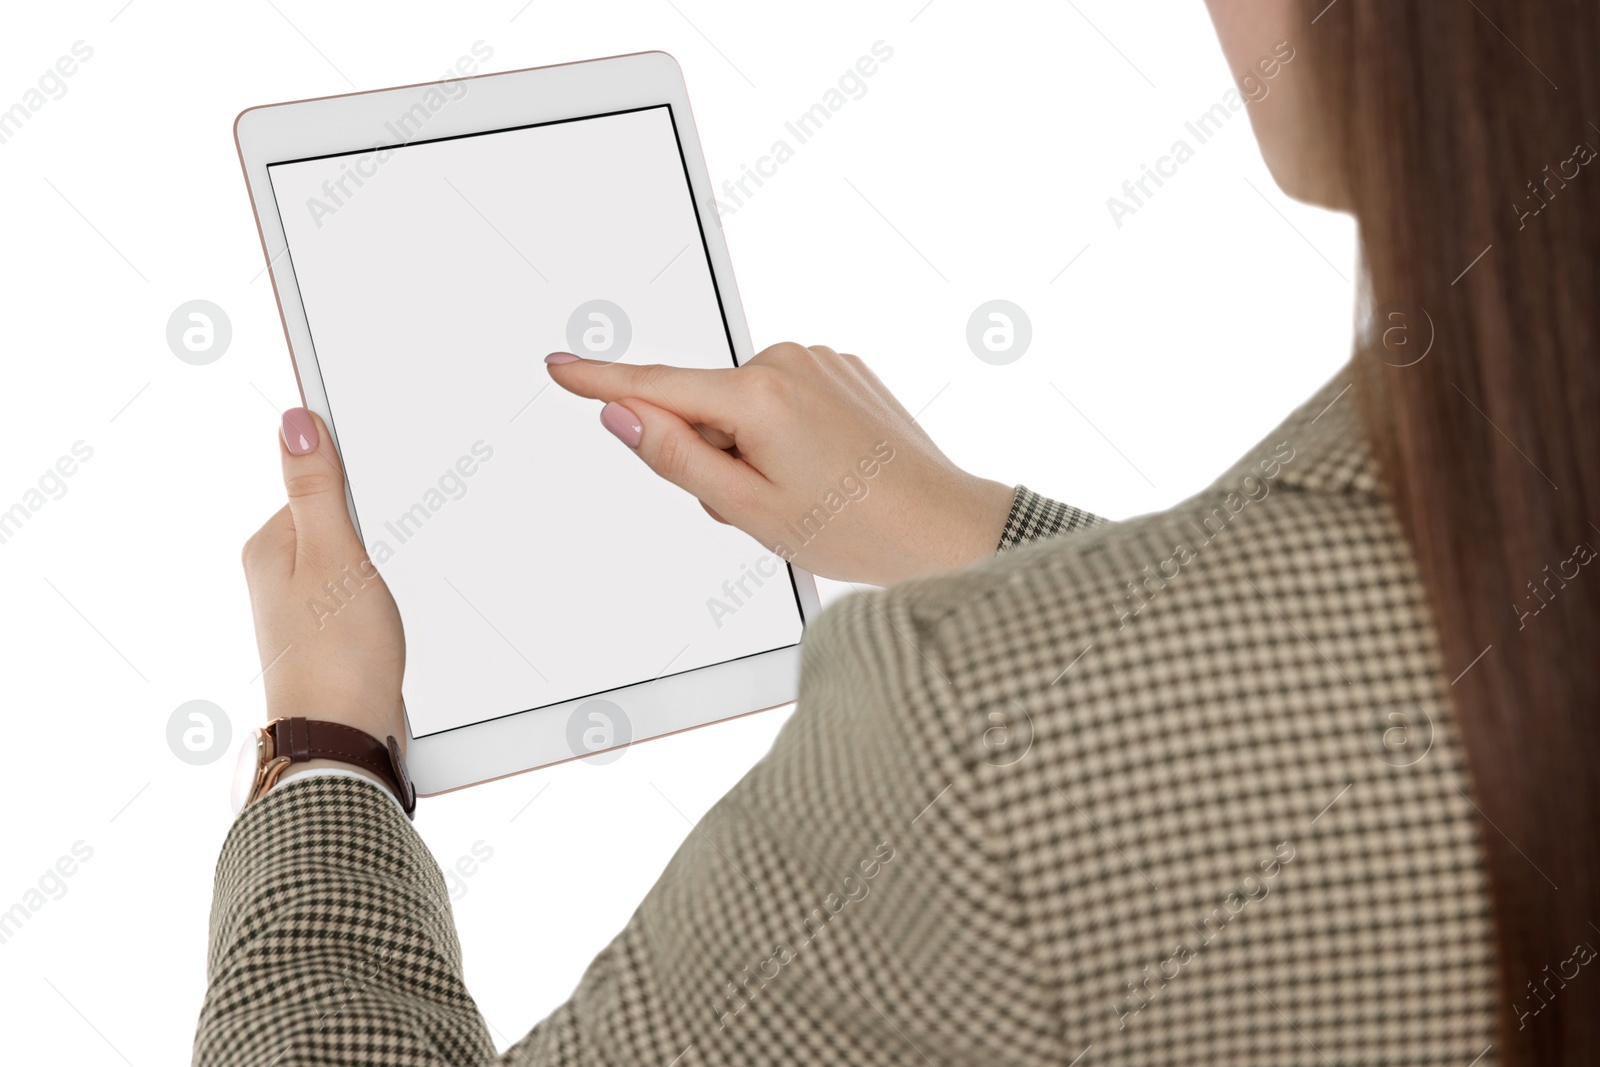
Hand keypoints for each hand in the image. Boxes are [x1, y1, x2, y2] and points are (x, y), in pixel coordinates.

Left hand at [241, 408, 406, 753]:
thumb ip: (316, 488)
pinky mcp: (327, 635)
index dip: (356, 486)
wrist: (342, 739)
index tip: (378, 512)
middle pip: (336, 521)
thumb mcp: (334, 555)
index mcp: (269, 545)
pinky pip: (357, 592)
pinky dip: (379, 597)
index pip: (316, 483)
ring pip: (352, 560)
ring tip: (384, 602)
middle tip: (382, 568)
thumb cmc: (338, 657)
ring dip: (379, 570)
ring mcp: (300, 608)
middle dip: (372, 532)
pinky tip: (386, 618)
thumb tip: (294, 422)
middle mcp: (276, 574)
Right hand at [546, 342, 1015, 585]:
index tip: (558, 366)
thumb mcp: (746, 509)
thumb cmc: (857, 529)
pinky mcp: (843, 370)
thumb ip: (675, 457)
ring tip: (801, 492)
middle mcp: (788, 361)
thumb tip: (622, 414)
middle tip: (762, 504)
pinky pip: (784, 400)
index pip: (655, 384)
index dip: (599, 381)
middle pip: (704, 406)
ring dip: (750, 447)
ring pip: (744, 407)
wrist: (944, 526)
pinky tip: (824, 470)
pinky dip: (785, 434)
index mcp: (758, 395)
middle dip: (713, 454)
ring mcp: (820, 361)